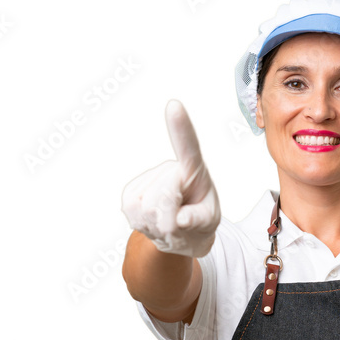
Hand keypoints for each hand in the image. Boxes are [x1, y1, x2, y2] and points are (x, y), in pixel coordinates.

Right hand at [121, 100, 220, 256]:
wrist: (181, 233)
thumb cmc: (199, 220)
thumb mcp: (209, 221)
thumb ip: (199, 219)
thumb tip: (181, 219)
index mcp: (194, 170)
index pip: (188, 147)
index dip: (180, 127)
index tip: (174, 106)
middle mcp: (168, 169)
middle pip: (162, 197)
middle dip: (171, 218)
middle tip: (180, 221)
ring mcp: (147, 180)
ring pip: (146, 208)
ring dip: (159, 224)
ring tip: (169, 220)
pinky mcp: (130, 193)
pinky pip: (132, 212)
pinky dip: (145, 224)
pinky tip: (154, 221)